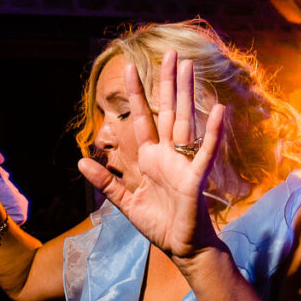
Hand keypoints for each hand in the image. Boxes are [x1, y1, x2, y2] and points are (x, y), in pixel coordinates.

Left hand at [77, 51, 225, 259]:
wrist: (182, 248)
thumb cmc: (160, 226)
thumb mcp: (126, 202)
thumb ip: (107, 181)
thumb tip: (81, 160)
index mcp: (151, 159)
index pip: (143, 119)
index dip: (137, 94)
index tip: (130, 68)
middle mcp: (169, 155)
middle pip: (168, 110)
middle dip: (168, 82)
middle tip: (173, 52)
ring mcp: (184, 164)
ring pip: (185, 122)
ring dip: (188, 94)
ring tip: (190, 66)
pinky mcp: (196, 179)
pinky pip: (206, 152)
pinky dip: (212, 132)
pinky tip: (218, 110)